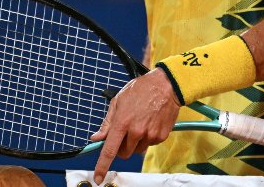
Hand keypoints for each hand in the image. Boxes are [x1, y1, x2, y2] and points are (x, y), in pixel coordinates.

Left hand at [91, 68, 180, 183]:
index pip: (109, 151)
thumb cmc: (141, 89)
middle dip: (121, 148)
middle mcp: (136, 131)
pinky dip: (148, 138)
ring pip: (137, 150)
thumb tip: (97, 137)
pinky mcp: (161, 136)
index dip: (102, 166)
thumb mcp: (118, 100)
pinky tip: (150, 123)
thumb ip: (107, 122)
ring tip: (140, 124)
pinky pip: (150, 144)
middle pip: (124, 154)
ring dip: (135, 143)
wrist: (167, 85)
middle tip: (124, 135)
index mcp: (122, 122)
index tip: (98, 178)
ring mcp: (150, 135)